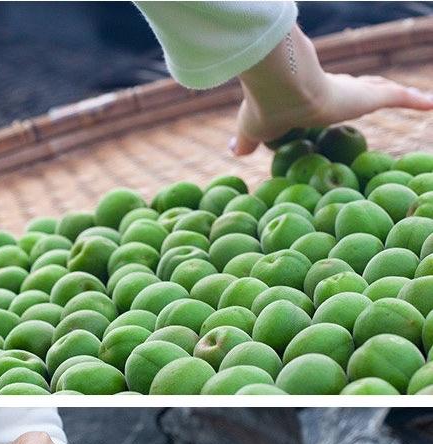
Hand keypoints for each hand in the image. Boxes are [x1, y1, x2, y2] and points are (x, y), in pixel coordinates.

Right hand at [232, 25, 432, 154]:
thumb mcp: (253, 130)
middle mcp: (336, 89)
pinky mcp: (367, 95)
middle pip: (359, 88)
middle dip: (369, 89)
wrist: (283, 90)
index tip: (335, 103)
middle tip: (380, 92)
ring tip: (417, 99)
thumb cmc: (267, 109)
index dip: (335, 96)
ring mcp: (354, 91)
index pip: (328, 94)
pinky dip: (416, 101)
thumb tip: (233, 150)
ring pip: (380, 90)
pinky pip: (398, 97)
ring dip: (398, 95)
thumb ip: (246, 140)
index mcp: (311, 98)